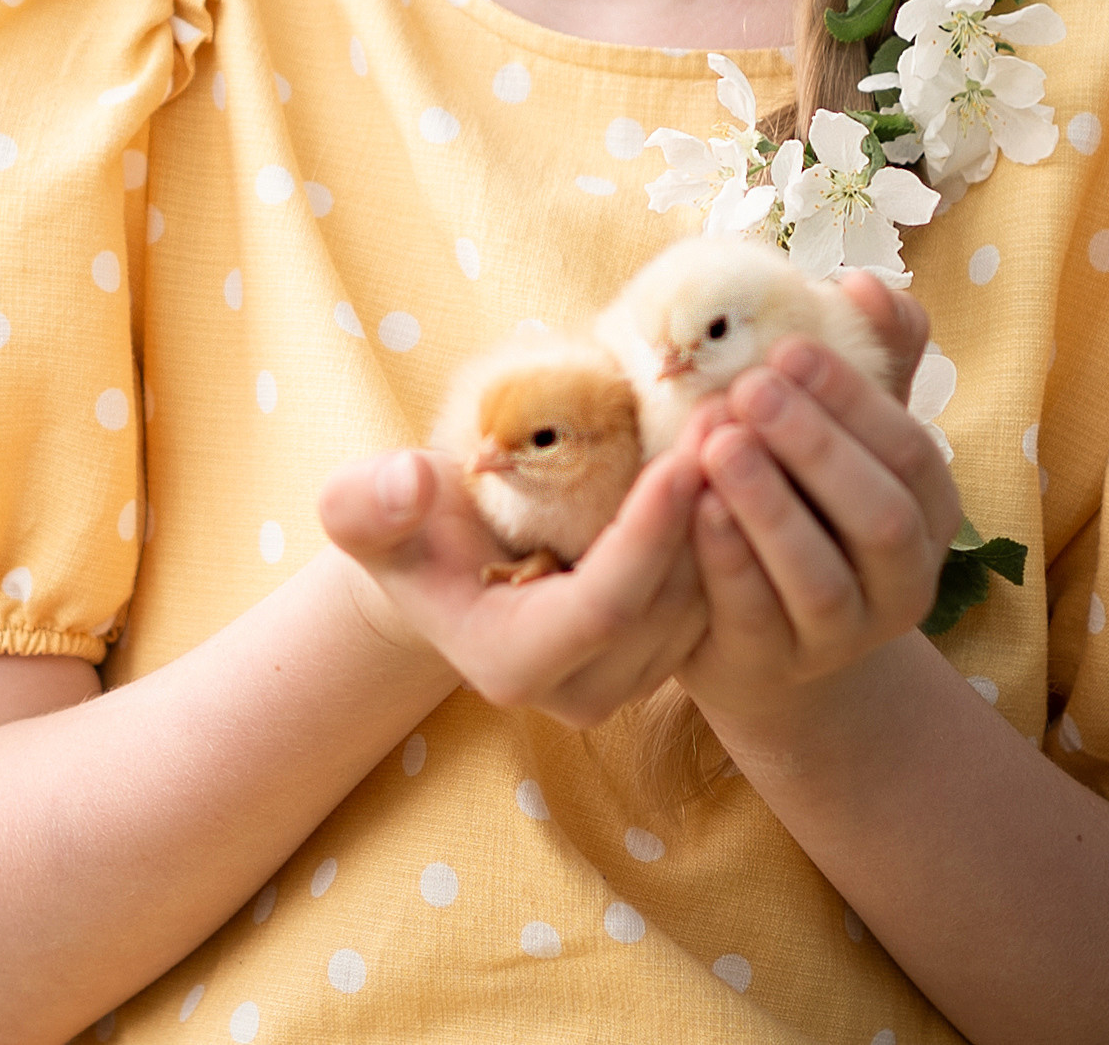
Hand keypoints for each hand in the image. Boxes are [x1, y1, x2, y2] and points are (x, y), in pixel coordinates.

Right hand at [318, 442, 708, 728]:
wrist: (440, 559)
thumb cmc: (404, 527)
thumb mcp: (362, 509)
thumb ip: (367, 501)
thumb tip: (412, 481)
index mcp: (509, 663)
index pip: (603, 608)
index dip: (648, 536)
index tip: (684, 458)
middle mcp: (578, 691)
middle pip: (670, 607)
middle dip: (707, 511)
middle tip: (736, 418)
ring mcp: (628, 679)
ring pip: (707, 604)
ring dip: (733, 515)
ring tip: (747, 422)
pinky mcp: (662, 651)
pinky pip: (719, 598)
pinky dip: (734, 529)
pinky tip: (743, 455)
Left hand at [674, 270, 958, 727]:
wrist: (755, 622)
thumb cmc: (802, 494)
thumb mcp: (838, 427)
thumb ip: (866, 354)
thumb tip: (863, 283)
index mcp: (927, 509)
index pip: (910, 450)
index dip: (854, 398)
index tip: (788, 344)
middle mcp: (902, 579)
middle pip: (878, 516)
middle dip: (815, 447)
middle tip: (750, 386)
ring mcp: (841, 636)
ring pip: (820, 577)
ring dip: (769, 505)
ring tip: (719, 440)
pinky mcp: (772, 664)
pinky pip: (755, 616)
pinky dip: (727, 560)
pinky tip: (694, 505)